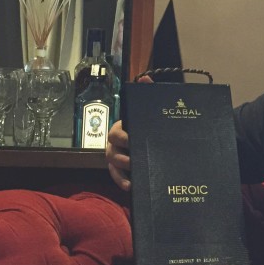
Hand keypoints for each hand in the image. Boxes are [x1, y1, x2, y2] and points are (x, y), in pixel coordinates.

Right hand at [104, 75, 152, 190]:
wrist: (151, 138)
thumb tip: (146, 78)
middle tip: (134, 159)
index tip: (132, 140)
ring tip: (134, 173)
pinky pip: (117, 177)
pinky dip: (121, 182)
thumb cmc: (147, 123)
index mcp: (121, 128)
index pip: (116, 132)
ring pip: (114, 164)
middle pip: (112, 150)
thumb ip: (148, 92)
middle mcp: (114, 143)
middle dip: (122, 155)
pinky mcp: (120, 170)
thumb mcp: (149, 109)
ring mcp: (116, 157)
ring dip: (122, 169)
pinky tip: (130, 187)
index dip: (123, 137)